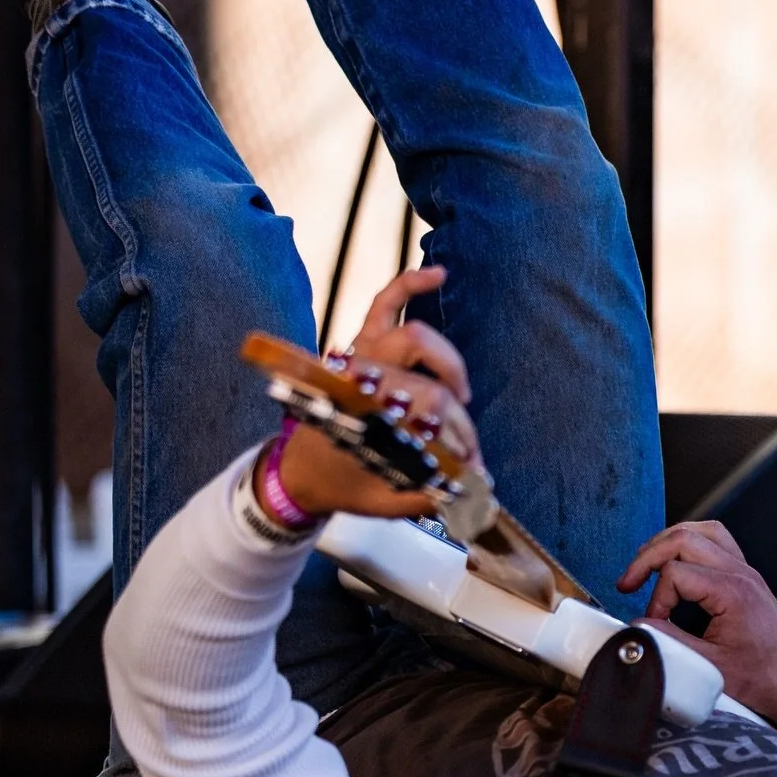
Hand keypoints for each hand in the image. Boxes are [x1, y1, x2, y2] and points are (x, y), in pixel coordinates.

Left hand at [261, 266, 482, 522]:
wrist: (298, 471)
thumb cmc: (342, 481)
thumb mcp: (383, 501)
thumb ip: (429, 494)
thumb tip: (478, 488)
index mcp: (365, 420)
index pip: (428, 418)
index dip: (457, 439)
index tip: (468, 464)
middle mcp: (360, 381)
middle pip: (427, 384)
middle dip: (455, 411)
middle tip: (460, 433)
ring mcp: (360, 354)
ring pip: (415, 337)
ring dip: (448, 363)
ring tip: (460, 390)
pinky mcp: (361, 341)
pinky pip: (385, 302)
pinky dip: (410, 284)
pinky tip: (439, 276)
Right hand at [618, 522, 776, 758]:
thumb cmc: (765, 682)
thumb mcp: (710, 667)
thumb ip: (669, 642)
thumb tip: (638, 626)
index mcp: (733, 592)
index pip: (675, 573)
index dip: (655, 598)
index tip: (655, 625)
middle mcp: (742, 574)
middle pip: (683, 538)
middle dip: (648, 558)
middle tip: (628, 583)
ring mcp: (748, 573)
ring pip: (703, 531)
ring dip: (669, 543)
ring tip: (647, 565)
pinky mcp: (749, 579)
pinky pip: (718, 542)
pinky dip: (691, 546)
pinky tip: (678, 566)